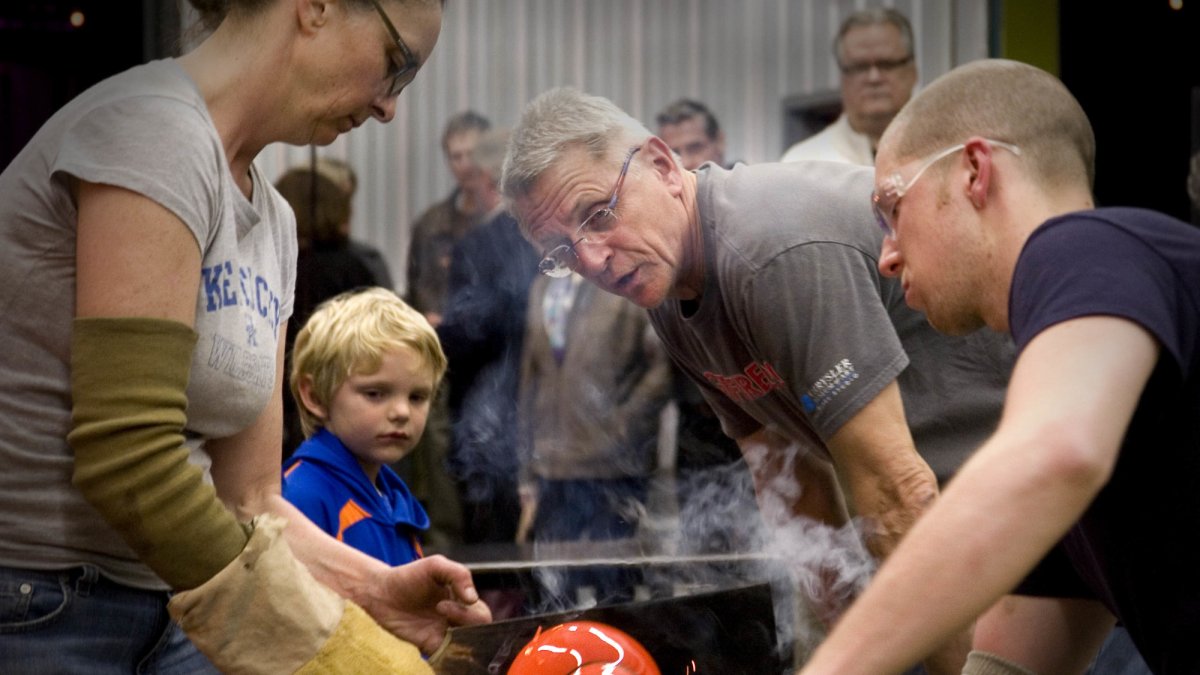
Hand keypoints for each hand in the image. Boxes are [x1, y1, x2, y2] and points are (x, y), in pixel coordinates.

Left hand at [364, 555, 492, 653]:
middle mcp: (456, 619)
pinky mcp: (429, 646)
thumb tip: (473, 598)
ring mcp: (443, 633)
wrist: (379, 593)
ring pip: (466, 647)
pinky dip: (447, 654)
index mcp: (462, 600)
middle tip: (440, 609)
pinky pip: (447, 656)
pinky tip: (429, 640)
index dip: (468, 612)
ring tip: (435, 624)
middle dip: (465, 622)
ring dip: (457, 640)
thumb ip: (458, 574)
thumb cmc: (407, 576)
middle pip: (479, 632)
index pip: (481, 614)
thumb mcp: (435, 566)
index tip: (442, 603)